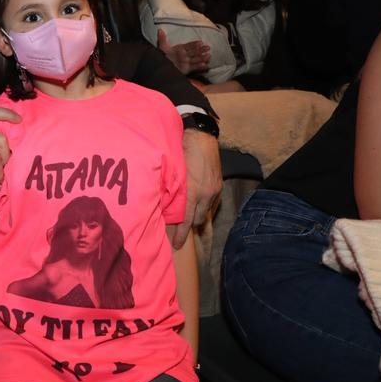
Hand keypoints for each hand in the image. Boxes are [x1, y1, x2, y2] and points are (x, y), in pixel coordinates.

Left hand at [158, 30, 210, 74]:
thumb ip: (162, 39)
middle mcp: (185, 55)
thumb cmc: (163, 57)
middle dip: (201, 50)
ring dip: (202, 57)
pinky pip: (194, 67)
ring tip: (209, 55)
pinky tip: (205, 65)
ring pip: (196, 59)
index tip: (200, 42)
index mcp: (180, 49)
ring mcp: (186, 62)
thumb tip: (160, 30)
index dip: (194, 44)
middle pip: (195, 52)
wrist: (162, 67)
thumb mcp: (162, 48)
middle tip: (208, 47)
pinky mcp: (187, 69)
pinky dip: (200, 66)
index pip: (189, 45)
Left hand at [171, 129, 222, 249]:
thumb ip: (169, 189)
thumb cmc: (180, 150)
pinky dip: (204, 208)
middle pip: (197, 220)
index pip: (185, 220)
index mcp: (192, 191)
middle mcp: (205, 194)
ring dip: (197, 217)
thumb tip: (162, 204)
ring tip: (187, 220)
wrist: (200, 135)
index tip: (177, 246)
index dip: (181, 235)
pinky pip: (212, 204)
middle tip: (178, 232)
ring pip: (206, 213)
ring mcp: (214, 190)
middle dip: (189, 227)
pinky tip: (197, 206)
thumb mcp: (171, 171)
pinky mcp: (219, 185)